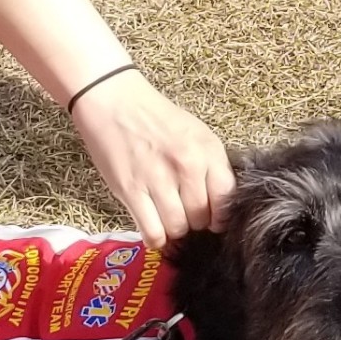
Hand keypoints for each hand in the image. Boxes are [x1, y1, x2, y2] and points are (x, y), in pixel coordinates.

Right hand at [67, 70, 234, 249]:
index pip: (226, 199)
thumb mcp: (196, 133)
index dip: (220, 215)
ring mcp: (158, 179)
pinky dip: (156, 238)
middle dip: (195, 222)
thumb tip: (220, 205)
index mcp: (207, 150)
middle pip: (202, 218)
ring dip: (174, 229)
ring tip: (167, 218)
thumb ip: (211, 166)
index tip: (212, 218)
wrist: (114, 101)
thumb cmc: (156, 118)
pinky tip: (154, 229)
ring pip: (178, 228)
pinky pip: (152, 232)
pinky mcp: (131, 191)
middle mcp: (187, 166)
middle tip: (184, 214)